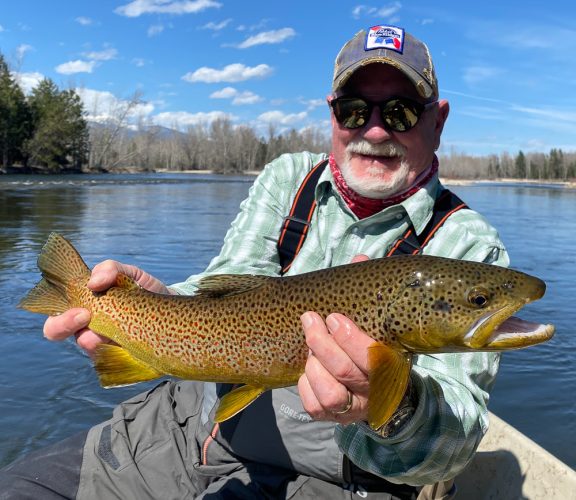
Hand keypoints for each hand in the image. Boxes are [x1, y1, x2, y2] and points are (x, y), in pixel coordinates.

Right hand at [43, 260, 168, 357]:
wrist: (169, 305)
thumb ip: (110, 269)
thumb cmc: (141, 288)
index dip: (59, 317)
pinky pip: (111, 360)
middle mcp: (85, 327)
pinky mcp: (119, 357)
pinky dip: (119, 352)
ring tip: (112, 333)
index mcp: (82, 305)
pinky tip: (130, 345)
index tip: (82, 312)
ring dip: (95, 340)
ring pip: (86, 348)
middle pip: (56, 332)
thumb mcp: (128, 273)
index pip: (55, 314)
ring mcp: (100, 344)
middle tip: (87, 317)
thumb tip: (94, 282)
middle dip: (64, 326)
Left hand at [297, 254, 372, 423]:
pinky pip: (315, 408)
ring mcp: (354, 408)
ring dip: (314, 368)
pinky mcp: (334, 418)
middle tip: (309, 320)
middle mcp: (374, 391)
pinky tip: (306, 371)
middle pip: (346, 372)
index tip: (333, 317)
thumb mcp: (377, 321)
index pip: (373, 356)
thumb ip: (368, 294)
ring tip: (309, 350)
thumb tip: (360, 258)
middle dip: (323, 344)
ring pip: (331, 395)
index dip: (351, 338)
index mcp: (391, 365)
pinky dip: (306, 388)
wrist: (382, 390)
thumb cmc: (375, 345)